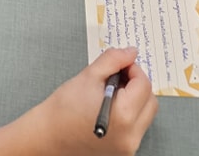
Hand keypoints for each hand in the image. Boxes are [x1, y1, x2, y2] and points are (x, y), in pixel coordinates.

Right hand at [34, 47, 157, 155]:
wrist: (48, 136)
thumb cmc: (64, 108)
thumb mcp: (89, 76)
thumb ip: (113, 60)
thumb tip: (130, 52)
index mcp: (123, 116)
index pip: (143, 85)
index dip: (133, 69)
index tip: (121, 64)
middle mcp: (131, 136)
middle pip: (150, 102)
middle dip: (137, 84)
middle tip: (117, 76)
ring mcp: (128, 147)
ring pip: (145, 115)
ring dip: (135, 100)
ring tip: (111, 93)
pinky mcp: (124, 152)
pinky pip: (136, 127)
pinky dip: (129, 114)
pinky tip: (110, 108)